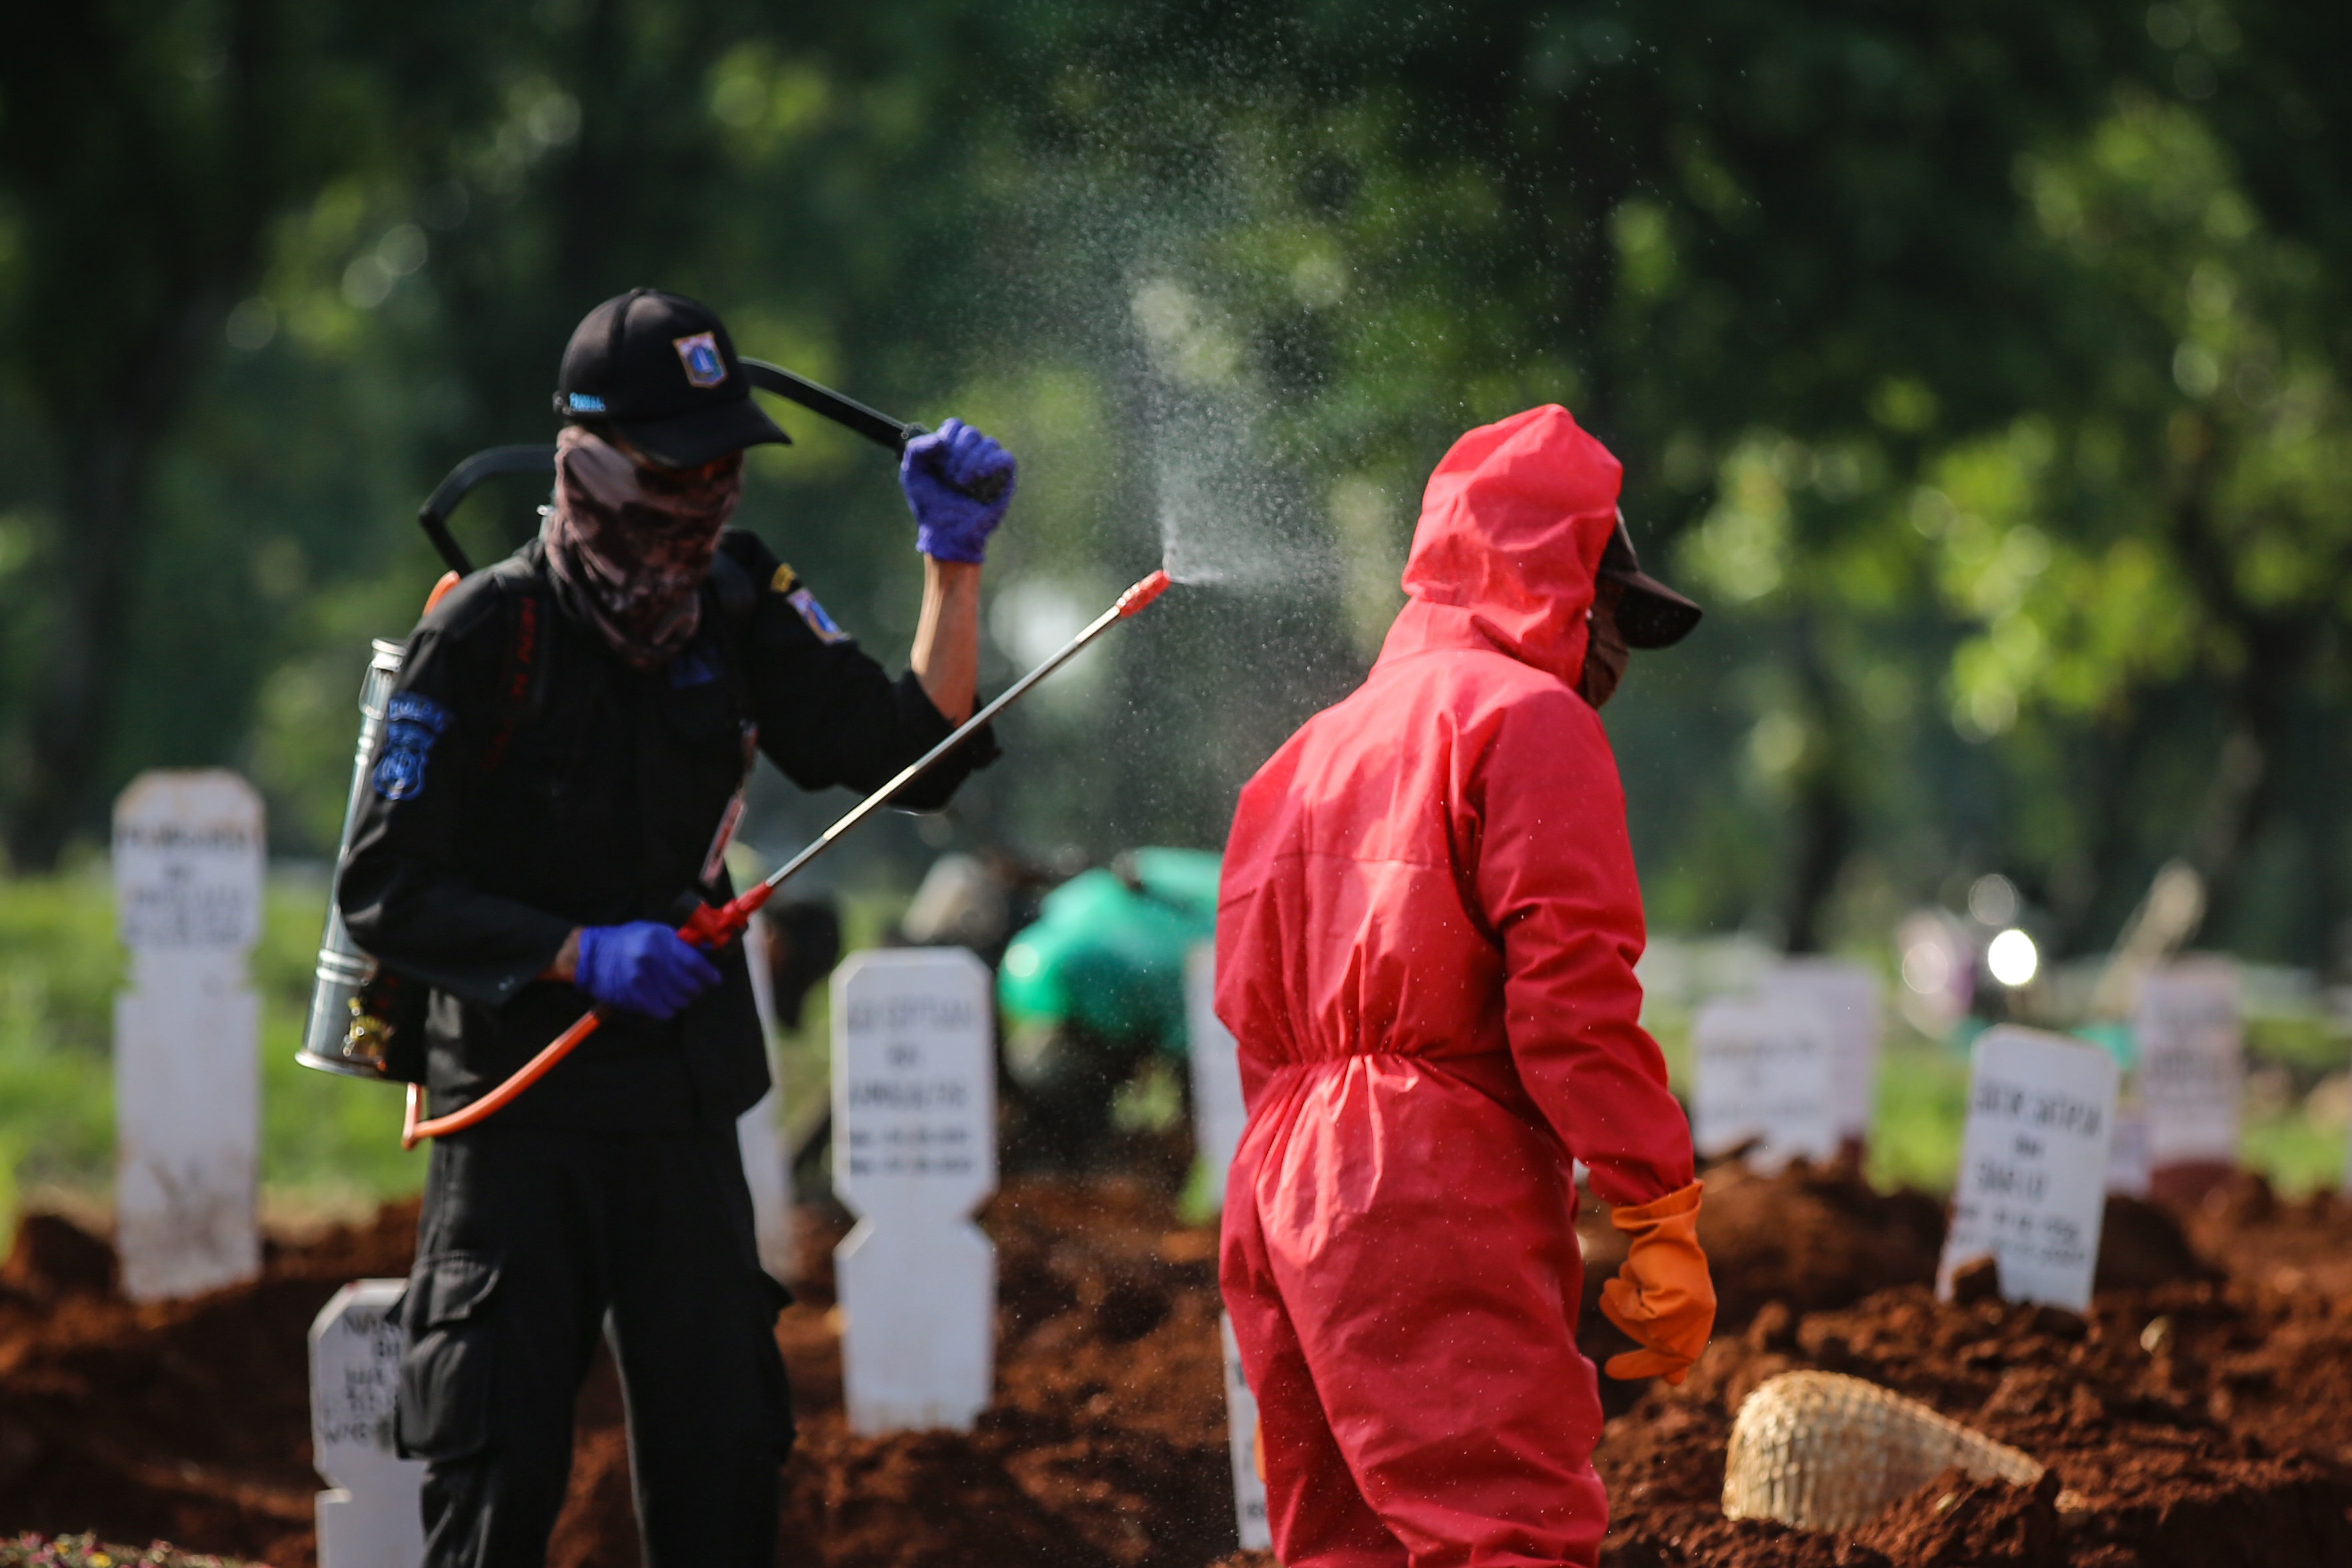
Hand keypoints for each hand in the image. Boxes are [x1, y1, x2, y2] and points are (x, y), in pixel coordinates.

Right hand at [573, 921, 721, 1020]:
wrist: (591, 955)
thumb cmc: (625, 941)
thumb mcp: (653, 932)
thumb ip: (679, 943)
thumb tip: (706, 952)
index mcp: (662, 939)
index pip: (696, 962)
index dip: (709, 974)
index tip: (714, 979)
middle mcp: (654, 958)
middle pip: (691, 985)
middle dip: (696, 990)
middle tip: (693, 989)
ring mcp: (643, 978)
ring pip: (679, 1001)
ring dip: (682, 1001)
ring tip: (676, 996)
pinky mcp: (634, 996)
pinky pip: (664, 1012)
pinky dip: (668, 1011)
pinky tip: (664, 1004)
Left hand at [901, 418, 1015, 563]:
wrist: (946, 533)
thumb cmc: (929, 505)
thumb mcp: (912, 474)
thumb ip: (916, 448)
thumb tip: (940, 440)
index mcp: (952, 449)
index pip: (955, 425)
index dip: (947, 437)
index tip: (938, 459)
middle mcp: (972, 453)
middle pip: (971, 432)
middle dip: (957, 454)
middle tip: (949, 477)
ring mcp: (990, 465)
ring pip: (989, 443)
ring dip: (971, 462)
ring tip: (961, 484)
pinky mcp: (1005, 478)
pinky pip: (1005, 458)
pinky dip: (990, 464)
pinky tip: (978, 478)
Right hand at [1598, 1179, 1715, 1384]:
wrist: (1658, 1218)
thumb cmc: (1656, 1250)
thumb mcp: (1660, 1292)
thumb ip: (1664, 1329)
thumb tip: (1676, 1380)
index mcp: (1701, 1310)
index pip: (1685, 1351)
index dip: (1666, 1367)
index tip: (1668, 1383)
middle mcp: (1701, 1314)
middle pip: (1665, 1350)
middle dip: (1639, 1363)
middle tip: (1611, 1369)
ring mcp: (1689, 1310)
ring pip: (1647, 1331)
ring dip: (1623, 1311)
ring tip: (1610, 1289)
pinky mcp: (1674, 1303)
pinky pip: (1638, 1316)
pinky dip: (1623, 1298)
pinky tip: (1623, 1276)